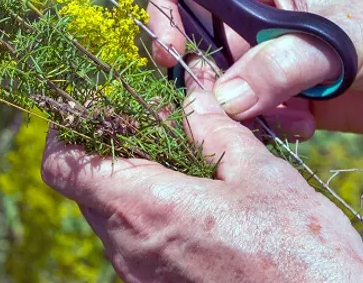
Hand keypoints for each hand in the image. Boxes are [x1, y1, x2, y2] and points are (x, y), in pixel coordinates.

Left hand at [41, 68, 362, 282]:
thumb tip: (191, 99)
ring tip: (187, 164)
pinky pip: (138, 247)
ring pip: (113, 219)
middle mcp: (129, 248)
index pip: (62, 167)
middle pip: (87, 190)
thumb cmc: (300, 251)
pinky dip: (154, 217)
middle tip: (155, 126)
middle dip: (110, 151)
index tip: (91, 109)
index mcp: (144, 207)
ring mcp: (141, 278)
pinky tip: (201, 204)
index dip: (65, 132)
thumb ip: (215, 131)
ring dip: (135, 185)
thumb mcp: (261, 175)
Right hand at [147, 0, 362, 139]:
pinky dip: (265, 126)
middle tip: (231, 102)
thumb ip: (273, 68)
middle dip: (206, 78)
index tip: (169, 54)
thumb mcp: (331, 39)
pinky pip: (246, 114)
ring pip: (217, 86)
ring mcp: (265, 55)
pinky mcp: (282, 94)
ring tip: (286, 116)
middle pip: (191, 42)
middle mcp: (252, 12)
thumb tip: (222, 100)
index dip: (164, 15)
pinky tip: (304, 126)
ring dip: (241, 108)